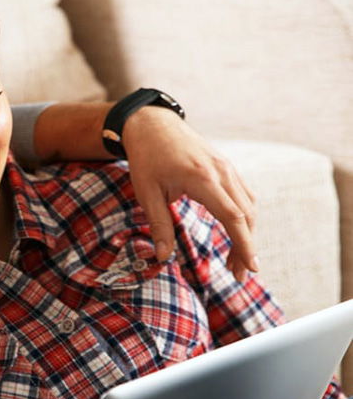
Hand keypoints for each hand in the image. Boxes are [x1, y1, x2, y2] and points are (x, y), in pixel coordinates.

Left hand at [121, 106, 256, 280]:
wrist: (152, 124)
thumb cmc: (146, 158)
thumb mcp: (146, 193)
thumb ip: (159, 225)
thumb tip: (162, 258)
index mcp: (202, 179)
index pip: (233, 217)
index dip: (244, 245)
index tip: (250, 268)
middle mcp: (221, 172)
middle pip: (245, 215)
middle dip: (246, 247)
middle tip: (239, 274)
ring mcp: (227, 167)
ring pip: (248, 205)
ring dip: (246, 233)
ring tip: (235, 259)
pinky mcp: (226, 166)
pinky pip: (243, 194)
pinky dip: (244, 216)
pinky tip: (236, 232)